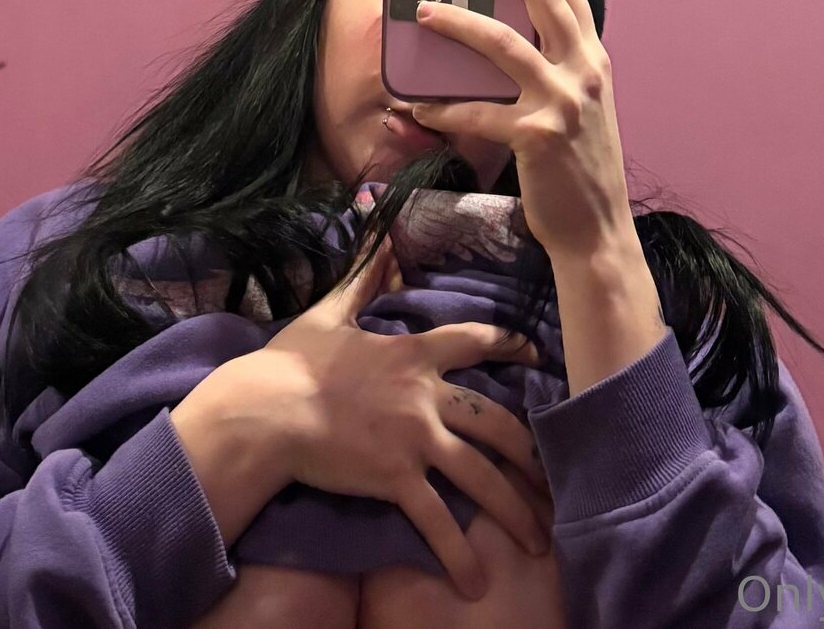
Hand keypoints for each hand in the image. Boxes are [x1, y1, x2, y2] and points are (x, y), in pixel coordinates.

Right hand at [171, 247, 549, 598]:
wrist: (266, 411)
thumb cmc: (292, 364)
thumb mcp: (330, 314)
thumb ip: (362, 279)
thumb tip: (379, 240)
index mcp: (413, 354)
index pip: (476, 342)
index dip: (511, 347)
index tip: (536, 358)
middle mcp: (426, 396)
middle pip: (499, 423)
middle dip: (533, 456)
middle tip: (557, 479)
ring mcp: (415, 439)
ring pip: (482, 476)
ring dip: (516, 512)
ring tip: (539, 540)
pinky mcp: (397, 477)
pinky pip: (438, 520)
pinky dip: (459, 555)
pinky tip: (476, 582)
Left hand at [409, 0, 634, 261]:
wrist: (597, 230)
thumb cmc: (578, 166)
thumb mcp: (579, 103)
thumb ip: (553, 66)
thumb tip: (499, 34)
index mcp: (592, 57)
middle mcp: (583, 70)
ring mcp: (562, 101)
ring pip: (504, 44)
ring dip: (459, 23)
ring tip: (424, 11)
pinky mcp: (536, 135)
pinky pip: (477, 113)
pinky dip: (443, 108)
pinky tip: (417, 106)